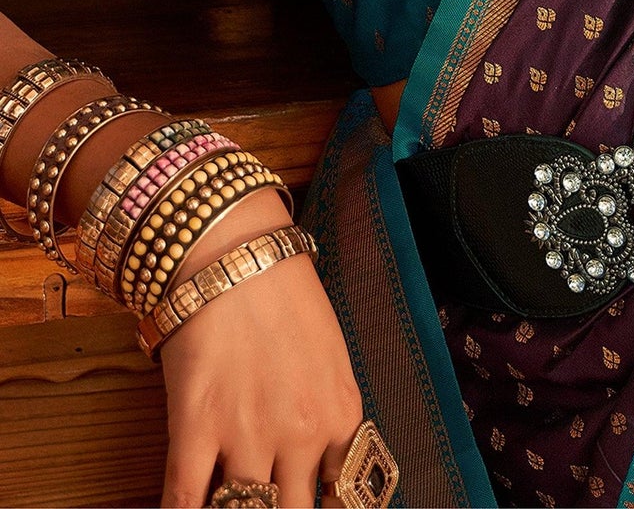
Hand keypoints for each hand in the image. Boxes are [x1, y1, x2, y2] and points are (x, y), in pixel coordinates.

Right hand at [158, 190, 365, 508]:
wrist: (234, 252)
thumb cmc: (285, 295)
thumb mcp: (329, 358)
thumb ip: (328, 417)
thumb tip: (322, 468)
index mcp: (340, 415)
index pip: (345, 497)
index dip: (323, 508)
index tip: (311, 505)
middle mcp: (301, 435)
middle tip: (269, 504)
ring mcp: (248, 436)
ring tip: (230, 502)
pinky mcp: (197, 429)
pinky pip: (186, 502)